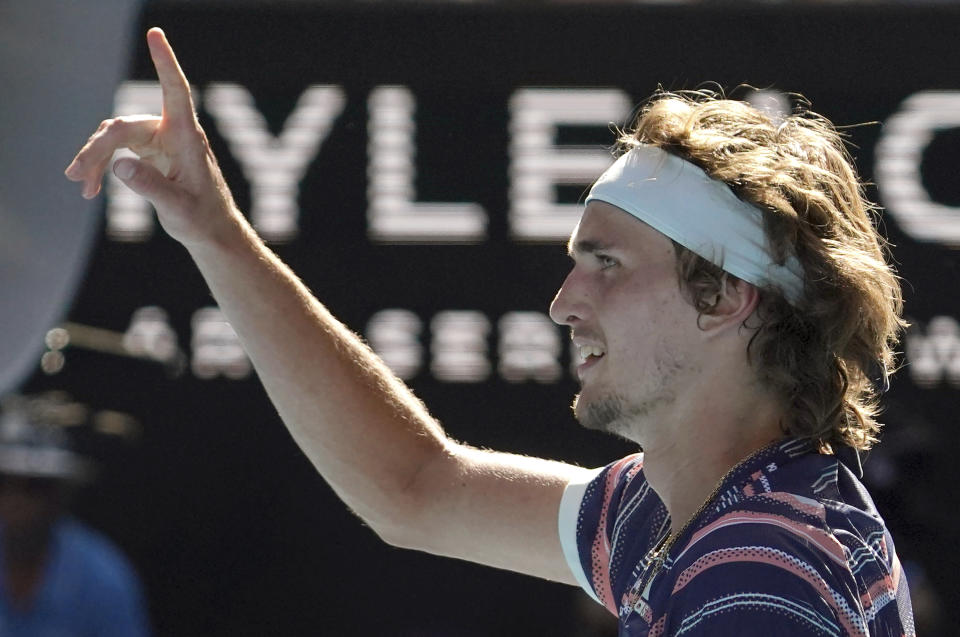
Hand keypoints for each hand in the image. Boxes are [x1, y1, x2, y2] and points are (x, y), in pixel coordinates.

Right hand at [65, 28, 237, 246]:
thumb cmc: (202, 219)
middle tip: (77, 175)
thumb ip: (150, 186)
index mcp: (186, 137)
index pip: (175, 91)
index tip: (155, 35)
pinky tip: (92, 189)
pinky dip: (104, 166)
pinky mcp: (152, 152)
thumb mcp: (176, 207)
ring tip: (83, 187)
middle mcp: (173, 132)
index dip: (165, 62)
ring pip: (117, 137)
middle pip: (125, 127)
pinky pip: (119, 150)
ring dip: (96, 159)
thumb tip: (118, 164)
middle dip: (97, 149)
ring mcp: (161, 141)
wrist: (212, 232)